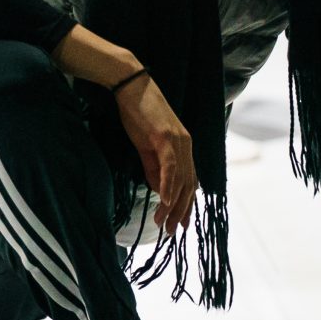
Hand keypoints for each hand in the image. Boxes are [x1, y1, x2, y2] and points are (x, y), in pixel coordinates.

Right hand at [114, 70, 197, 236]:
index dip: (187, 204)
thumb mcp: (146, 147)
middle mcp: (186, 145)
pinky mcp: (166, 138)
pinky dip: (169, 187)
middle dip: (181, 211)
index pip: (190, 181)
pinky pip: (171, 167)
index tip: (180, 224)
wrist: (130, 87)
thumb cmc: (137, 114)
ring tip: (164, 224)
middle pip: (189, 185)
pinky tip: (166, 202)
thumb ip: (153, 169)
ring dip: (173, 205)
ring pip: (181, 180)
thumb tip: (159, 191)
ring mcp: (179, 141)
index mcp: (184, 147)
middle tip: (171, 232)